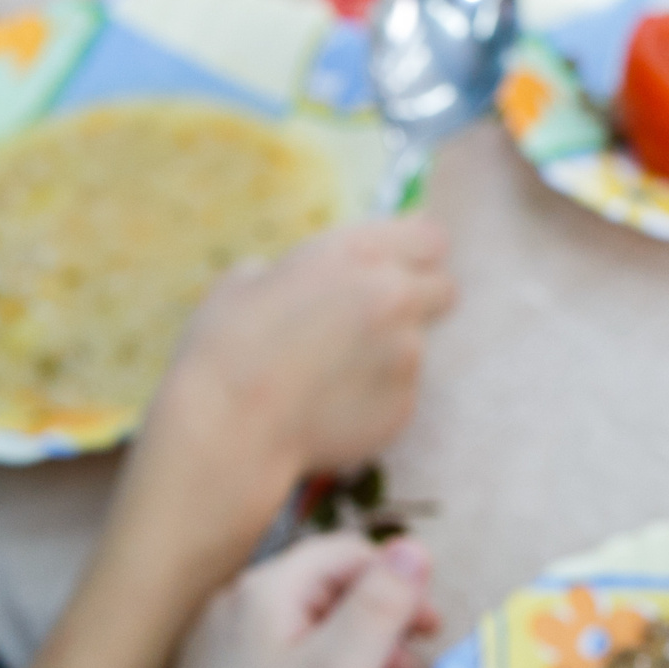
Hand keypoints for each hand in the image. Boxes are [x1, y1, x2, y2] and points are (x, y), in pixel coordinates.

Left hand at [135, 534, 438, 667]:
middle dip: (379, 638)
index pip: (345, 555)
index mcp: (262, 590)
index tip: (431, 630)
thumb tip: (414, 546)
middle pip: (327, 599)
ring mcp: (218, 653)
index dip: (397, 585)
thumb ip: (383, 602)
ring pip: (308, 641)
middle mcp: (232, 610)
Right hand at [148, 217, 455, 491]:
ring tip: (331, 378)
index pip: (430, 238)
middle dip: (417, 301)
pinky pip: (399, 396)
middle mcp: (395, 297)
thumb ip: (295, 271)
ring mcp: (406, 356)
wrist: (230, 430)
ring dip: (387, 356)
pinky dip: (373, 400)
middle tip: (373, 322)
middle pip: (444, 289)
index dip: (413, 254)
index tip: (394, 269)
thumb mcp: (246, 280)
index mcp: (357, 253)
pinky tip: (329, 409)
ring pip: (416, 347)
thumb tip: (301, 280)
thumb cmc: (224, 349)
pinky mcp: (403, 408)